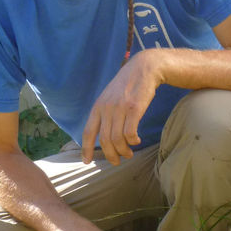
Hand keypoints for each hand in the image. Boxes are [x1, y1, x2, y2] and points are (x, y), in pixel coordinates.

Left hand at [82, 50, 161, 164]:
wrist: (144, 68)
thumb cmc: (129, 84)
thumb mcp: (110, 96)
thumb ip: (105, 112)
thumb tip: (103, 133)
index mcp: (98, 106)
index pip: (88, 132)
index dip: (86, 149)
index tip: (86, 161)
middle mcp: (106, 108)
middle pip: (104, 140)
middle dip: (110, 155)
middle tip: (117, 162)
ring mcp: (120, 108)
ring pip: (117, 139)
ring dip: (123, 151)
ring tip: (129, 154)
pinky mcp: (134, 108)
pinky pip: (130, 133)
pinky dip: (133, 141)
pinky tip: (137, 141)